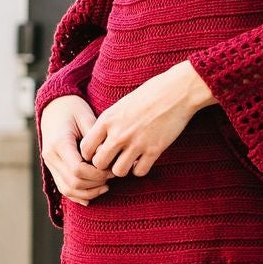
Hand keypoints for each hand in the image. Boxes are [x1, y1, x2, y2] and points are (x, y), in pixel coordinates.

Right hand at [40, 94, 111, 205]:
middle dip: (95, 183)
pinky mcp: (52, 167)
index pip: (78, 169)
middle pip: (73, 182)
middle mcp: (51, 155)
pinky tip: (94, 193)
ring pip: (67, 189)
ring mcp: (49, 163)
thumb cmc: (74, 109)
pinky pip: (63, 188)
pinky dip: (78, 194)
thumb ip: (96, 139)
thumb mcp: (87, 117)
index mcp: (59, 143)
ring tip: (106, 186)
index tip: (112, 169)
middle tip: (112, 176)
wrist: (54, 106)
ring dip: (88, 192)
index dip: (97, 174)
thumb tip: (108, 158)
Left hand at [76, 60, 214, 179]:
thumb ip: (109, 123)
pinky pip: (139, 172)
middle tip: (113, 160)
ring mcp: (136, 143)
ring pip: (118, 172)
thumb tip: (100, 142)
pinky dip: (140, 169)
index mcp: (108, 119)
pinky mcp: (154, 150)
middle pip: (99, 164)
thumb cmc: (149, 94)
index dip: (90, 154)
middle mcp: (119, 133)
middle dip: (105, 165)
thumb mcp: (122, 105)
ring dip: (123, 169)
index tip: (100, 152)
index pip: (85, 147)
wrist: (177, 91)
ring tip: (129, 161)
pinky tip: (143, 160)